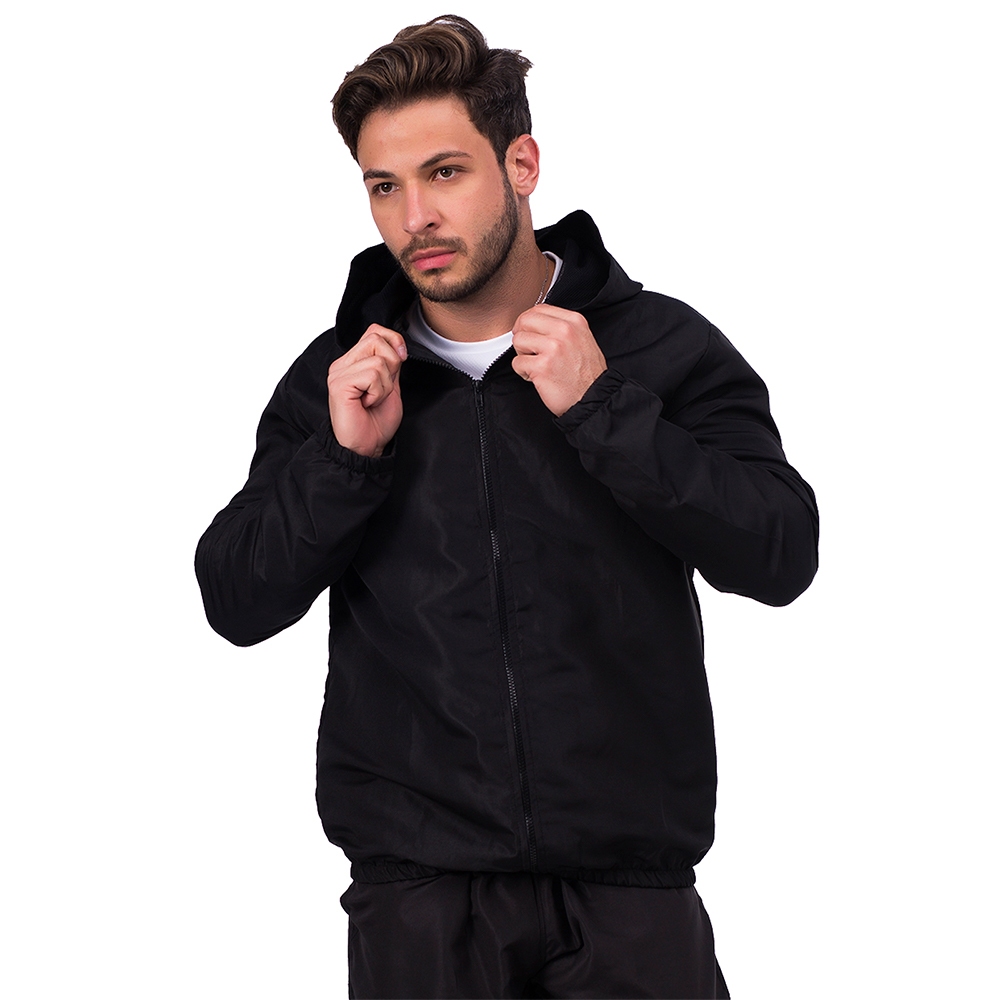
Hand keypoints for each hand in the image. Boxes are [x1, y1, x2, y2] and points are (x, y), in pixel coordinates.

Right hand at [327, 324, 406, 456]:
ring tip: (374, 399)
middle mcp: (343, 364)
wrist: (366, 447)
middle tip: (382, 389)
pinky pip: (372, 374)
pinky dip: (378, 392)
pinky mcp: (340, 384)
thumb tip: (397, 346)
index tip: (401, 361)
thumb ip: (391, 364)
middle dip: (392, 364)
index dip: (393, 341)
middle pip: (376, 339)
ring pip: (378, 359)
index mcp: (353, 362)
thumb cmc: (375, 422)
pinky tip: (368, 403)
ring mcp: (339, 373)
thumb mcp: (390, 386)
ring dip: (385, 384)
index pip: (374, 331)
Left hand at [511, 305, 606, 415]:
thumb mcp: (582, 339)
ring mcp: (553, 348)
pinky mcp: (542, 366)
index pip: (539, 309)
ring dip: (522, 355)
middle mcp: (564, 331)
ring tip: (536, 364)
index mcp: (574, 321)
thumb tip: (535, 322)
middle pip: (525, 320)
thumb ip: (561, 327)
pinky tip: (537, 376)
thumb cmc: (587, 374)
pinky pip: (517, 362)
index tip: (528, 332)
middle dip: (522, 335)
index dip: (528, 321)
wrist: (593, 398)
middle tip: (529, 350)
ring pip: (518, 340)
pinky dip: (523, 372)